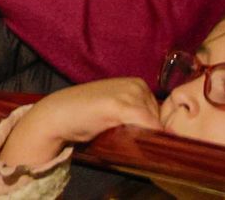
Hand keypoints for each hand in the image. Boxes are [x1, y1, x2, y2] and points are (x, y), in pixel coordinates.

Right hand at [0, 78, 163, 167]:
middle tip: (125, 136)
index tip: (139, 138)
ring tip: (120, 137)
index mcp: (138, 84)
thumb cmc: (87, 115)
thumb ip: (139, 117)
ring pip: (155, 127)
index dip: (154, 131)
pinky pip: (149, 128)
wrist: (59, 114)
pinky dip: (147, 139)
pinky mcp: (122, 106)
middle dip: (149, 134)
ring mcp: (130, 93)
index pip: (162, 115)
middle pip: (160, 121)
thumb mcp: (119, 112)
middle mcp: (137, 85)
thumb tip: (165, 136)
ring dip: (145, 138)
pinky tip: (128, 141)